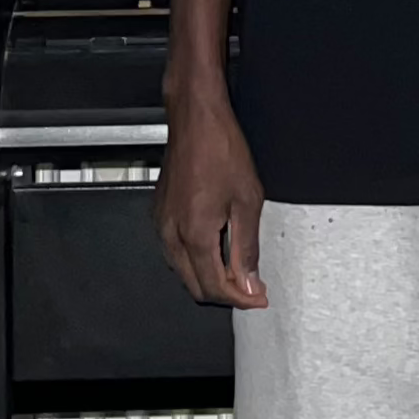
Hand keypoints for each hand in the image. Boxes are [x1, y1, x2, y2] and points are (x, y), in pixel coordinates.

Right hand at [156, 89, 267, 307]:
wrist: (196, 120)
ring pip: (182, 272)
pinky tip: (216, 252)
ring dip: (209, 279)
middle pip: (195, 286)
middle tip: (252, 288)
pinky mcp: (159, 214)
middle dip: (225, 293)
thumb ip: (247, 248)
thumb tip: (250, 280)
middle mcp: (172, 233)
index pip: (215, 287)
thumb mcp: (247, 202)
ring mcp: (162, 224)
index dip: (240, 298)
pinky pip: (174, 253)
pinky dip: (195, 261)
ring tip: (238, 272)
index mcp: (195, 233)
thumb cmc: (220, 149)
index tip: (258, 297)